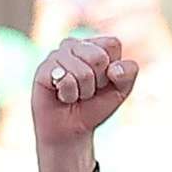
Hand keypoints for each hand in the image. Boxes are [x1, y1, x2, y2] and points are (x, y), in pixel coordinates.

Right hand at [31, 32, 136, 162]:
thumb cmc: (96, 105)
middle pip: (98, 57)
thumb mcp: (121, 90)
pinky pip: (65, 79)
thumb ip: (128, 73)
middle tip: (90, 89)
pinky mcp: (43, 69)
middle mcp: (73, 45)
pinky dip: (70, 94)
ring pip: (83, 72)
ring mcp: (56, 55)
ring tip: (76, 94)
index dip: (115, 69)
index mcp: (94, 45)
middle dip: (99, 81)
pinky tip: (63, 95)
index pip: (112, 44)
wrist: (73, 128)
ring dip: (84, 91)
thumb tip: (114, 69)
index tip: (107, 80)